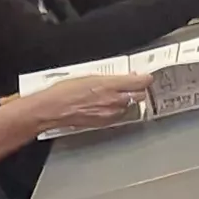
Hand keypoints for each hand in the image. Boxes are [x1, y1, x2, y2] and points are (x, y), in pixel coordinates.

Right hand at [24, 72, 151, 132]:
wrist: (52, 109)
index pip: (141, 82)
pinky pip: (119, 115)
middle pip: (140, 95)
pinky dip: (117, 110)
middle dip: (138, 90)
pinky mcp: (106, 123)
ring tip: (115, 95)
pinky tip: (107, 105)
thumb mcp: (89, 75)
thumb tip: (124, 77)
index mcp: (110, 85)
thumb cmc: (64, 92)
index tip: (145, 76)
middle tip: (132, 85)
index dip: (145, 78)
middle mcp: (114, 101)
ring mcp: (111, 113)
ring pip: (130, 106)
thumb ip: (110, 77)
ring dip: (127, 100)